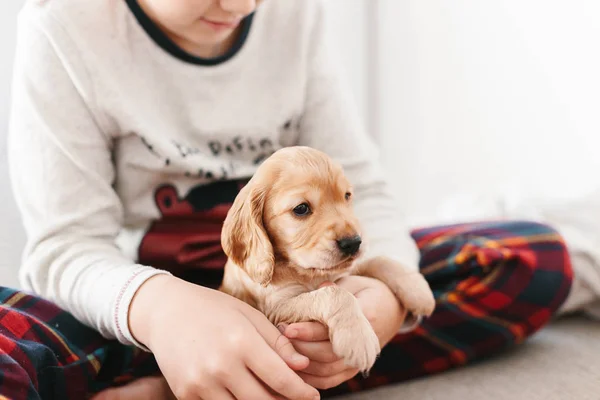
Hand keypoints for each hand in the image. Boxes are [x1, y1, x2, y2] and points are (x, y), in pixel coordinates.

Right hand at [129, 275, 320, 399]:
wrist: (165, 311)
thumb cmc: (213, 309)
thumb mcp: (249, 316)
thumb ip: (277, 343)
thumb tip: (303, 366)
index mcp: (241, 342)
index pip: (281, 379)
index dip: (302, 392)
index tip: (313, 395)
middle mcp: (220, 366)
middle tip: (295, 397)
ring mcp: (200, 384)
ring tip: (269, 394)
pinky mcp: (185, 394)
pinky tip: (241, 391)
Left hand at [280, 277, 405, 389]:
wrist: (389, 307)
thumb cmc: (364, 291)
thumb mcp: (352, 283)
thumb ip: (334, 291)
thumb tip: (318, 289)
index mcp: (367, 316)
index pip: (334, 329)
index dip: (308, 330)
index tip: (288, 327)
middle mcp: (366, 343)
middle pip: (328, 354)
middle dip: (300, 347)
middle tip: (279, 336)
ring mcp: (359, 359)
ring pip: (327, 370)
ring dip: (302, 362)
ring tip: (282, 349)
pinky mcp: (352, 369)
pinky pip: (329, 380)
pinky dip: (310, 377)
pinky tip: (292, 368)